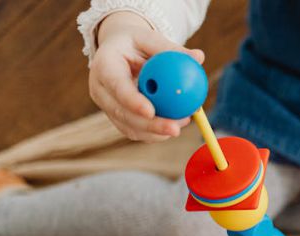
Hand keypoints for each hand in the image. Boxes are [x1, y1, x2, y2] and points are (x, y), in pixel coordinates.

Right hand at [89, 11, 204, 141]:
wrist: (119, 50)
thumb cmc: (136, 42)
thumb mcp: (150, 38)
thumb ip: (171, 49)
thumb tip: (199, 57)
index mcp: (104, 65)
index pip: (116, 86)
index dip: (132, 101)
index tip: (151, 112)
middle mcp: (99, 88)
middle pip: (122, 113)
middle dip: (149, 126)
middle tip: (175, 129)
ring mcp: (106, 105)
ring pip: (128, 126)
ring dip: (155, 132)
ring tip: (180, 126)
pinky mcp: (115, 116)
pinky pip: (134, 130)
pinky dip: (154, 133)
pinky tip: (173, 126)